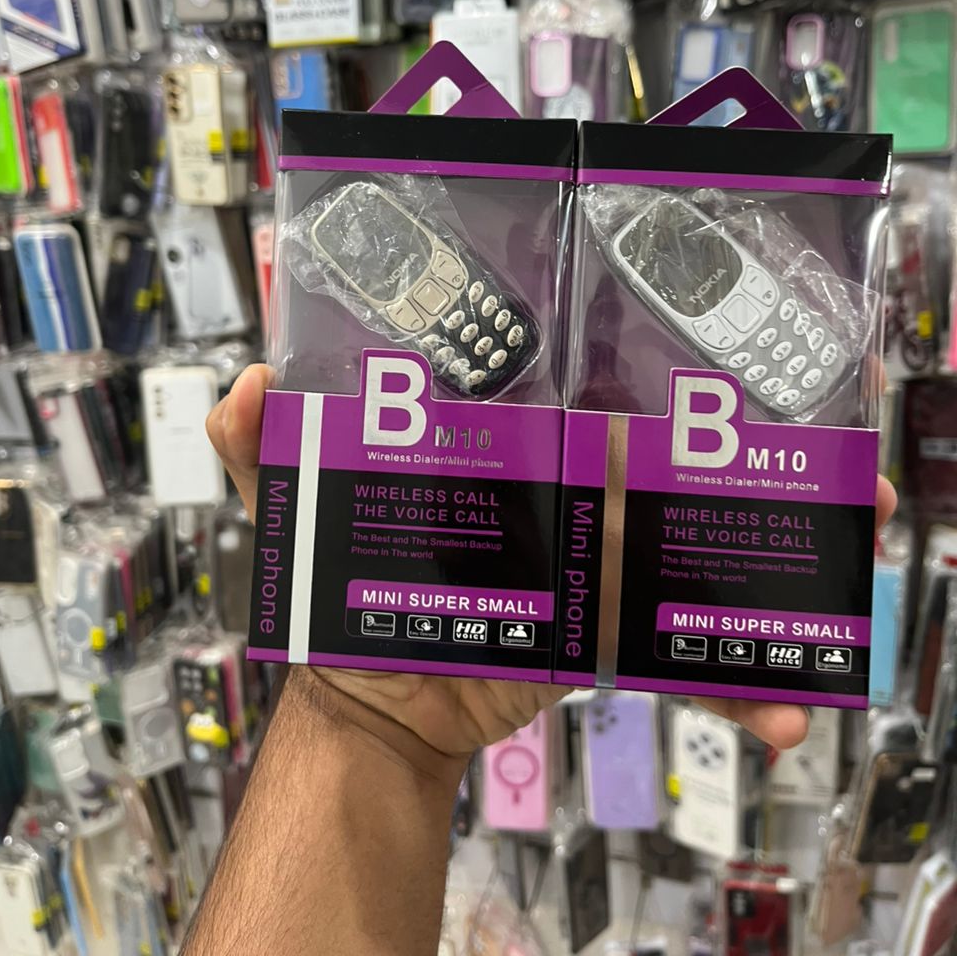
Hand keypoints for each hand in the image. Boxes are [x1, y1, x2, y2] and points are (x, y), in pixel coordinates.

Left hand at [208, 365, 895, 761]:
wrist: (375, 703)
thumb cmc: (342, 586)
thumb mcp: (294, 508)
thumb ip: (258, 448)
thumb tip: (246, 384)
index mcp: (512, 447)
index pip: (597, 398)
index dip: (671, 387)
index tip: (739, 378)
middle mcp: (568, 491)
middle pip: (681, 468)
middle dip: (763, 464)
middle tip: (846, 464)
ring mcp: (598, 562)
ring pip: (703, 555)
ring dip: (780, 562)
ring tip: (849, 560)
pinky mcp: (611, 632)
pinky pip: (683, 657)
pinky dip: (733, 687)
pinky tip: (778, 716)